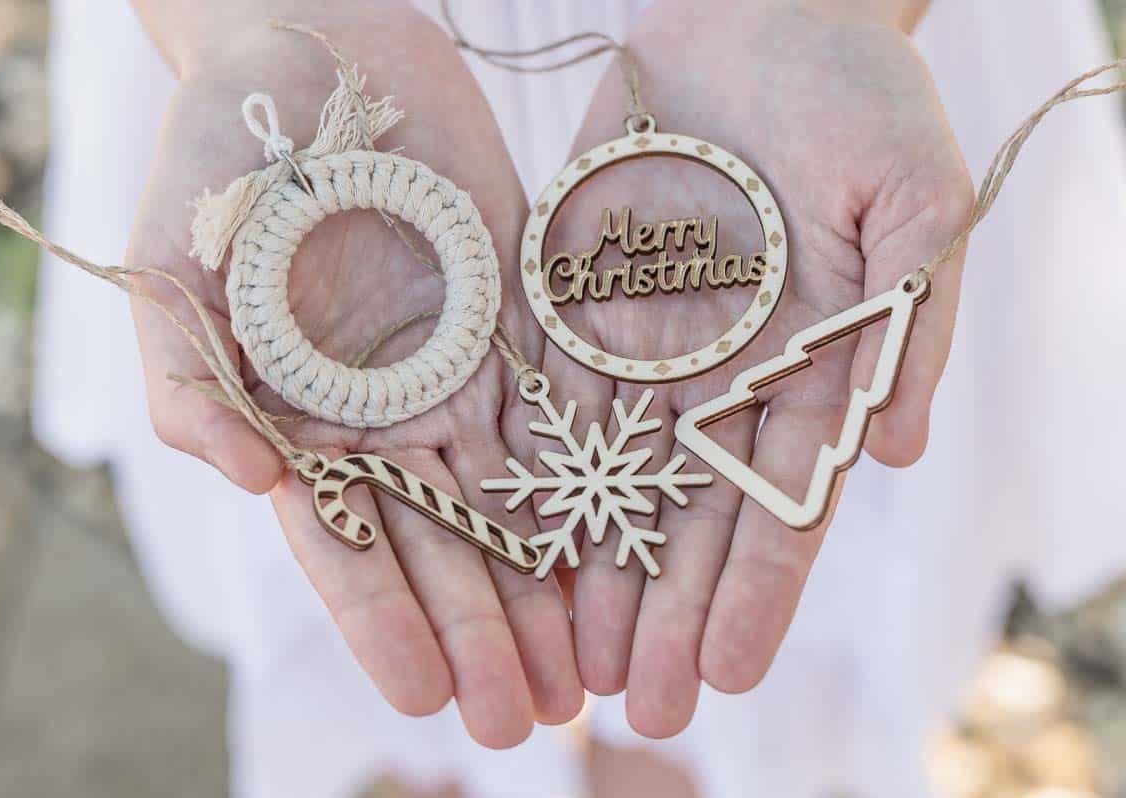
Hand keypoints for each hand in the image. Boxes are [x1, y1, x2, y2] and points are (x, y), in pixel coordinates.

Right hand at [126, 2, 579, 746]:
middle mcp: (387, 416)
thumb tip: (252, 480)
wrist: (316, 49)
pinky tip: (624, 558)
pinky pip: (565, 417)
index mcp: (302, 422)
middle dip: (483, 635)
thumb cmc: (221, 156)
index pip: (346, 546)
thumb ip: (192, 383)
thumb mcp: (173, 268)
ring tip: (584, 679)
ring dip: (547, 594)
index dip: (385, 621)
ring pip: (514, 505)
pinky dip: (594, 490)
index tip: (428, 693)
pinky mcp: (521, 327)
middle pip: (444, 548)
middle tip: (528, 721)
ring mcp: (460, 376)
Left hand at [530, 0, 972, 735]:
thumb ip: (911, 323)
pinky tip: (506, 547)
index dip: (753, 591)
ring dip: (588, 570)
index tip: (723, 672)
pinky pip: (541, 392)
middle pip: (684, 514)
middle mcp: (718, 374)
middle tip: (633, 709)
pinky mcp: (572, 297)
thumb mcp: (917, 200)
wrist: (760, 13)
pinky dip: (525, 469)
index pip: (778, 502)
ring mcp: (640, 341)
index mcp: (804, 366)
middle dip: (661, 612)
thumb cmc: (859, 96)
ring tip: (567, 663)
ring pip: (606, 476)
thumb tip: (903, 453)